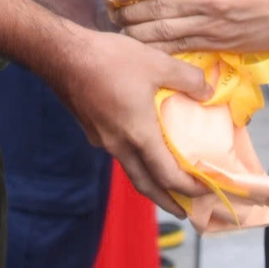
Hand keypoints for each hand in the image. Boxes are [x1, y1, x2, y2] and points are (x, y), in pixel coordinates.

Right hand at [42, 25, 209, 212]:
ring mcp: (101, 138)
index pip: (167, 176)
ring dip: (149, 180)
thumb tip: (208, 92)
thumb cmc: (109, 59)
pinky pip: (118, 151)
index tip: (205, 191)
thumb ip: (188, 79)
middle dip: (166, 201)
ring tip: (164, 180)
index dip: (189, 188)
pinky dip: (135, 158)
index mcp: (138, 135)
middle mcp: (118, 145)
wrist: (60, 55)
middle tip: (184, 211)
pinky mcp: (91, 128)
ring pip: (130, 168)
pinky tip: (140, 143)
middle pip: (145, 184)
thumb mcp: (156, 63)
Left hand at [111, 0, 268, 53]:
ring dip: (138, 34)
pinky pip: (182, 48)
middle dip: (128, 14)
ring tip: (122, 35)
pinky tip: (147, 51)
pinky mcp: (221, 43)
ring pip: (163, 31)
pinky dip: (161, 50)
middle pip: (154, 8)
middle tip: (111, 17)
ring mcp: (212, 23)